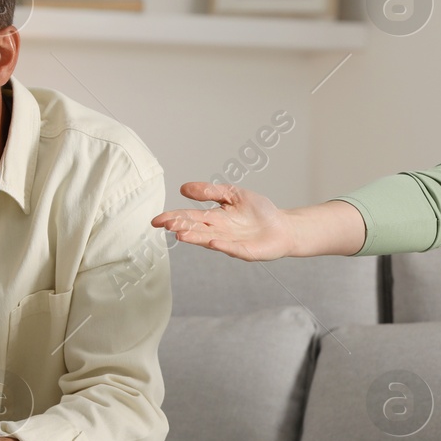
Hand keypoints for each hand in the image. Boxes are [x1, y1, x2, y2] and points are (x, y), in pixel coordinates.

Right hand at [151, 182, 296, 260]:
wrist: (283, 226)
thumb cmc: (259, 211)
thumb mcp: (233, 194)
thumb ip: (210, 192)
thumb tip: (183, 188)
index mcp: (214, 218)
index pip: (190, 218)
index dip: (174, 218)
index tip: (157, 220)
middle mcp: (218, 232)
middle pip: (196, 229)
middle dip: (180, 227)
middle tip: (165, 224)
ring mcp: (230, 243)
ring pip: (209, 240)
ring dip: (195, 238)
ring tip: (180, 235)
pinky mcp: (246, 251)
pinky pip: (233, 249)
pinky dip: (223, 246)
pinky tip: (213, 242)